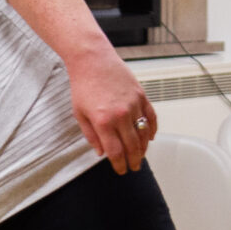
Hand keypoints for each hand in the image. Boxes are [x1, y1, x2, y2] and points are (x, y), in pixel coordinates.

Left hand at [65, 47, 157, 173]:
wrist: (92, 59)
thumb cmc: (83, 84)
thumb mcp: (79, 114)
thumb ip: (91, 136)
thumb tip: (101, 152)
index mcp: (103, 122)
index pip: (115, 152)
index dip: (119, 164)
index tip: (121, 170)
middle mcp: (121, 115)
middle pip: (132, 146)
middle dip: (134, 160)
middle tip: (134, 167)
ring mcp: (133, 105)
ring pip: (144, 134)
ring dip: (143, 148)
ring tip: (140, 156)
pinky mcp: (141, 96)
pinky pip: (151, 117)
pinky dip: (152, 129)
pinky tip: (150, 137)